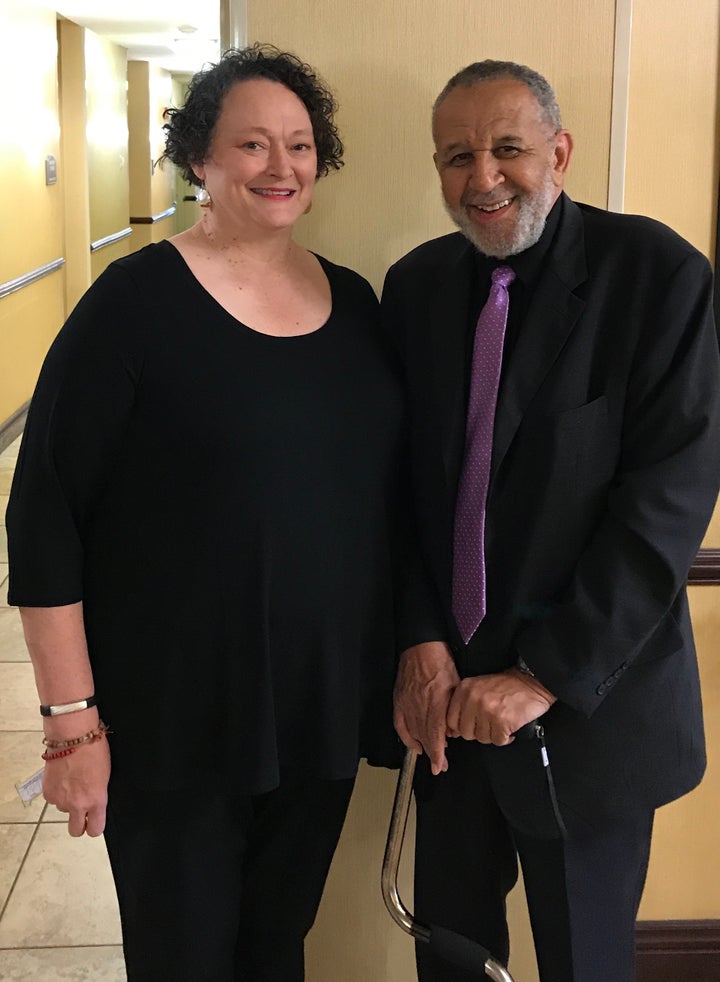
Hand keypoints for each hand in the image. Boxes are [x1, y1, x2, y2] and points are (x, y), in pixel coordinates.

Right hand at [42, 739, 110, 836]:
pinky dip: (57, 792)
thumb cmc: (93, 749)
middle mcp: (77, 804)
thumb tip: (95, 803)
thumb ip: (99, 793)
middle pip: (75, 831)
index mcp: (96, 800)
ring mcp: (60, 800)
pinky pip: (53, 799)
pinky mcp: (48, 793)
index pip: (96, 829)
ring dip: (67, 802)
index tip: (95, 821)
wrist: (72, 736)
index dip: (95, 826)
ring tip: (72, 781)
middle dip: (79, 824)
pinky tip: (62, 777)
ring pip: (63, 810)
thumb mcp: (106, 774)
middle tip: (81, 811)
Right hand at [394, 641, 459, 774]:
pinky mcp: (399, 699)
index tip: (438, 766)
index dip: (436, 754)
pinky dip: (406, 736)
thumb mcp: (456, 686)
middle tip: (439, 765)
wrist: (421, 647)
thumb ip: (453, 710)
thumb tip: (452, 729)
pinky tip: (412, 744)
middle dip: (432, 754)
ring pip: (412, 732)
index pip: (435, 736)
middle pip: (424, 737)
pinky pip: (400, 724)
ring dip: (421, 747)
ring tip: (428, 755)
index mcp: (434, 703)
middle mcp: (419, 706)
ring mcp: (406, 704)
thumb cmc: (440, 662)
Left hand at [446, 668, 555, 746]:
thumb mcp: (478, 687)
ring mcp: (488, 710)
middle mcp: (474, 699)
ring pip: (482, 738)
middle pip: (466, 732)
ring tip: (500, 723)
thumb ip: (464, 704)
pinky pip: (498, 741)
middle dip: (478, 732)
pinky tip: (509, 728)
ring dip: (493, 735)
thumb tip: (453, 730)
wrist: (532, 681)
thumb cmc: (507, 685)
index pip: (451, 720)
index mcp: (465, 689)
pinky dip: (505, 737)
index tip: (470, 727)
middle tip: (489, 724)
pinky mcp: (502, 721)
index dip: (461, 728)